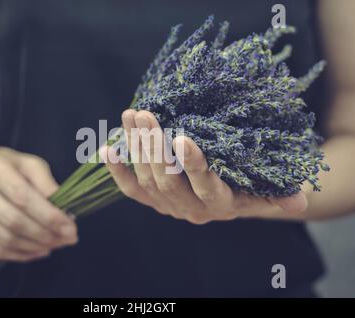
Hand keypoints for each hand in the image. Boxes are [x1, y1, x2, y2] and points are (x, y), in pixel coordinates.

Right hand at [0, 146, 77, 261]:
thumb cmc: (8, 165)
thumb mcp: (31, 164)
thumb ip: (47, 184)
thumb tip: (64, 211)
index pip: (23, 197)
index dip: (49, 216)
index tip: (70, 227)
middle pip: (14, 221)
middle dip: (46, 234)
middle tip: (67, 239)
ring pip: (6, 239)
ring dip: (36, 246)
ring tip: (56, 244)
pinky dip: (21, 255)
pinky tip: (39, 250)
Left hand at [101, 109, 307, 223]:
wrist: (226, 198)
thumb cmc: (248, 185)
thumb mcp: (264, 189)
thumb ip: (278, 195)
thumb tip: (300, 202)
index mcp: (219, 205)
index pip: (206, 186)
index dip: (195, 165)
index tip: (184, 137)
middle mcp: (190, 209)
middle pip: (168, 180)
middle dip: (155, 147)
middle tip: (146, 113)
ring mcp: (167, 205)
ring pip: (147, 179)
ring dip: (136, 147)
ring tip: (130, 115)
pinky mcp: (151, 199)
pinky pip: (130, 189)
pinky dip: (117, 170)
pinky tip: (106, 148)